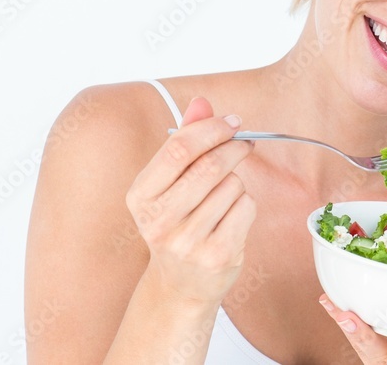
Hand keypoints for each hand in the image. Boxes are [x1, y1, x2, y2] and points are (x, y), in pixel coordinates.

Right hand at [125, 96, 256, 305]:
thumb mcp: (171, 183)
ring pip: (233, 185)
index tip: (232, 122)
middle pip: (210, 165)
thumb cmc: (179, 221)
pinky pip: (246, 207)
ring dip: (237, 182)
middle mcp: (158, 221)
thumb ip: (185, 141)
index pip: (179, 148)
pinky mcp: (216, 255)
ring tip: (223, 197)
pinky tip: (231, 217)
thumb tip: (201, 101)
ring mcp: (187, 241)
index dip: (211, 129)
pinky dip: (246, 204)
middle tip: (244, 143)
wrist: (180, 284)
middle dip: (234, 147)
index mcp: (140, 196)